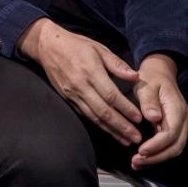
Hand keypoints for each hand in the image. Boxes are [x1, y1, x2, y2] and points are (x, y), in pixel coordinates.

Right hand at [19, 18, 142, 144]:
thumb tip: (135, 77)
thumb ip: (117, 64)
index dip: (125, 109)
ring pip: (93, 116)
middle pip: (103, 110)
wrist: (48, 46)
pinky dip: (98, 125)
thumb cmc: (76, 45)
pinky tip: (109, 131)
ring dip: (111, 130)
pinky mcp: (67, 98)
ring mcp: (72, 93)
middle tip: (137, 138)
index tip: (139, 119)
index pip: (111, 95)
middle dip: (121, 126)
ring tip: (126, 140)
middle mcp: (80, 85)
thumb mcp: (99, 48)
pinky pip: (84, 114)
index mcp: (90, 71)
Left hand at [131, 53, 187, 168]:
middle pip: (175, 146)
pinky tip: (142, 158)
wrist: (160, 73)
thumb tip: (153, 118)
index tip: (140, 151)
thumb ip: (149, 101)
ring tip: (136, 164)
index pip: (170, 133)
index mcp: (176, 109)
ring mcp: (181, 126)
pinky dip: (157, 154)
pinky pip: (169, 145)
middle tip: (136, 162)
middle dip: (156, 157)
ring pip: (173, 149)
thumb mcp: (146, 84)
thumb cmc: (151, 78)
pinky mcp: (174, 129)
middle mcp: (183, 120)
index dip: (156, 145)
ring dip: (156, 158)